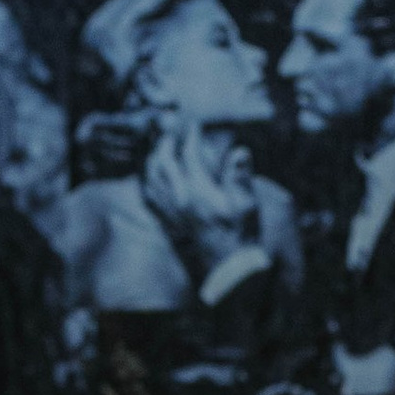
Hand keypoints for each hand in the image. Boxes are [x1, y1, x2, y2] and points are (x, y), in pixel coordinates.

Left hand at [142, 119, 261, 262]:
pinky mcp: (169, 223)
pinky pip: (150, 199)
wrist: (230, 269)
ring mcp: (171, 212)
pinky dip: (147, 184)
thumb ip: (240, 176)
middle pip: (163, 163)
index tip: (194, 125)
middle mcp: (179, 199)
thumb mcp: (247, 204)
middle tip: (172, 134)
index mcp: (198, 191)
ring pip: (151, 179)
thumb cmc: (241, 235)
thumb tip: (239, 152)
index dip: (191, 136)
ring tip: (158, 151)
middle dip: (166, 144)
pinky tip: (150, 181)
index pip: (189, 155)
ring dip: (153, 161)